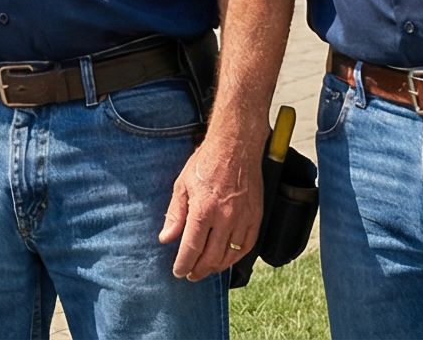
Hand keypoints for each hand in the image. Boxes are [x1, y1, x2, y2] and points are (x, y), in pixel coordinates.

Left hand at [158, 134, 262, 280]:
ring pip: (230, 255)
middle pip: (211, 257)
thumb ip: (175, 214)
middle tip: (190, 275)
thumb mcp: (182, 185)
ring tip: (206, 270)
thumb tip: (166, 238)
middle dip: (198, 270)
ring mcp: (243, 218)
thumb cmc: (206, 162)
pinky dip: (236, 256)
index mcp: (203, 210)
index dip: (184, 264)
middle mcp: (225, 218)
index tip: (178, 272)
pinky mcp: (256, 216)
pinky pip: (248, 245)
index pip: (191, 248)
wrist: (236, 146)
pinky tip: (227, 259)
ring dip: (217, 267)